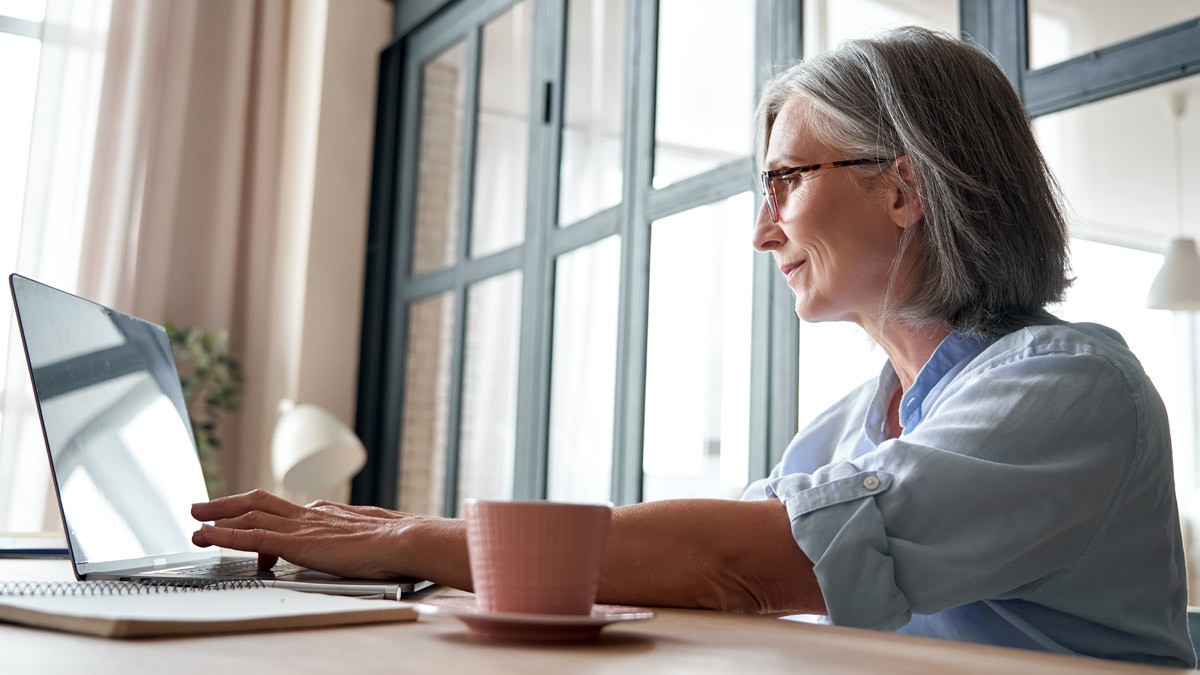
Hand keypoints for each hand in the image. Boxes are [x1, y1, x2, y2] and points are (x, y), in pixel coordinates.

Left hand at [191, 489, 421, 578]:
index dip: (260, 514)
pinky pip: (251, 537)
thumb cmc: (397, 544)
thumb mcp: (372, 538)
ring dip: (219, 518)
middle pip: (260, 502)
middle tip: (204, 506)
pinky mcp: (296, 543)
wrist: (404, 540)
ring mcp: (302, 526)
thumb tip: (360, 548)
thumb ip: (356, 541)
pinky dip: (225, 536)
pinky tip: (207, 536)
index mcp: (328, 513)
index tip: (245, 518)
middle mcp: (310, 514)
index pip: (286, 511)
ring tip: (196, 522)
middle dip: (229, 504)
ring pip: (250, 516)